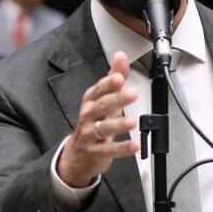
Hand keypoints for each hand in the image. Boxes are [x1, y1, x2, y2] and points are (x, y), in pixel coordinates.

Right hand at [58, 51, 138, 186]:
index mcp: (91, 101)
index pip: (98, 89)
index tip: (119, 77)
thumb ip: (114, 77)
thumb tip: (121, 56)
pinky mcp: (96, 152)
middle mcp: (89, 116)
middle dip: (117, 99)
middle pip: (102, 106)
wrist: (77, 154)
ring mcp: (90, 134)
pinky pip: (109, 150)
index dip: (108, 83)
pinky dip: (122, 148)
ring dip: (118, 124)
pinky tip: (135, 145)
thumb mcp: (103, 98)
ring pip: (103, 128)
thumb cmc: (93, 122)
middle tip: (132, 93)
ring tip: (132, 121)